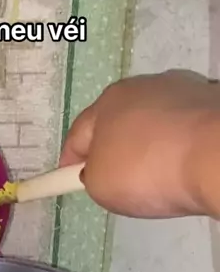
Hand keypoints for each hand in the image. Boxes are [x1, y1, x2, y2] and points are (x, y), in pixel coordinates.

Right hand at [59, 70, 219, 217]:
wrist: (216, 156)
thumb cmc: (147, 169)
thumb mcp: (100, 185)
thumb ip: (91, 175)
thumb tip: (100, 169)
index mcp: (108, 102)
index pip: (78, 133)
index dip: (69, 160)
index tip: (66, 180)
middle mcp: (143, 87)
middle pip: (117, 122)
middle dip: (110, 148)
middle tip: (112, 181)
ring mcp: (181, 91)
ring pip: (153, 121)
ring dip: (147, 143)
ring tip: (155, 175)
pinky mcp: (211, 103)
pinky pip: (184, 128)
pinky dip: (178, 144)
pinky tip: (182, 165)